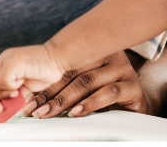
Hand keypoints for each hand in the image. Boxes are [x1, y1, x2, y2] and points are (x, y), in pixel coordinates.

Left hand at [0, 44, 75, 108]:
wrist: (58, 59)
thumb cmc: (45, 72)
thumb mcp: (25, 86)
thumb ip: (13, 93)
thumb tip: (2, 108)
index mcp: (5, 64)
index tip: (0, 108)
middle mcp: (3, 59)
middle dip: (0, 94)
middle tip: (15, 95)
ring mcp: (7, 58)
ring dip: (6, 91)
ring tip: (20, 88)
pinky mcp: (12, 61)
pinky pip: (3, 80)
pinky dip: (11, 86)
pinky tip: (22, 82)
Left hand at [26, 50, 150, 118]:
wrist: (137, 110)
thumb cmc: (107, 100)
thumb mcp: (85, 91)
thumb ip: (64, 88)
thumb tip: (32, 100)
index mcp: (94, 53)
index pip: (64, 69)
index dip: (45, 86)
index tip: (29, 102)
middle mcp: (109, 57)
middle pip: (74, 75)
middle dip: (51, 95)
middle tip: (36, 111)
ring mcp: (122, 70)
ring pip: (88, 83)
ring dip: (66, 100)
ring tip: (50, 113)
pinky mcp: (132, 86)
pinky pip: (109, 92)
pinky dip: (90, 103)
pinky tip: (76, 112)